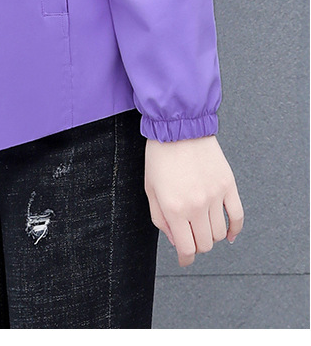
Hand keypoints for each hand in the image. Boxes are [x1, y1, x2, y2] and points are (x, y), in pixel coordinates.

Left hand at [144, 135, 243, 266]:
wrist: (178, 126)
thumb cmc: (160, 154)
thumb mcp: (150, 188)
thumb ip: (160, 218)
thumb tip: (175, 240)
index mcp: (174, 208)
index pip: (186, 248)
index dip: (185, 259)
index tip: (184, 260)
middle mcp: (196, 205)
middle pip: (204, 244)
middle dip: (196, 246)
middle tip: (190, 238)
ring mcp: (215, 196)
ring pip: (218, 233)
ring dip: (211, 236)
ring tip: (202, 227)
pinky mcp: (228, 185)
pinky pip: (237, 216)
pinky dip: (234, 230)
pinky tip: (228, 234)